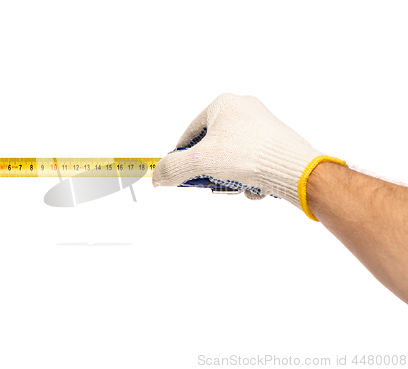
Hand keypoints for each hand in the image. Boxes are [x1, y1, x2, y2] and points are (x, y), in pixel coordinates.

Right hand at [152, 93, 345, 219]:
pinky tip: (255, 186)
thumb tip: (157, 177)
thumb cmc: (248, 155)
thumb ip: (174, 169)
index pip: (190, 133)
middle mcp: (244, 109)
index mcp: (223, 104)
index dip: (181, 157)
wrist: (294, 168)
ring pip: (232, 156)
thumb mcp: (201, 162)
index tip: (178, 175)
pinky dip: (249, 176)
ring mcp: (262, 124)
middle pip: (212, 146)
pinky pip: (251, 161)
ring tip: (238, 185)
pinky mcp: (275, 141)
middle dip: (211, 169)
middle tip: (211, 182)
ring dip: (230, 176)